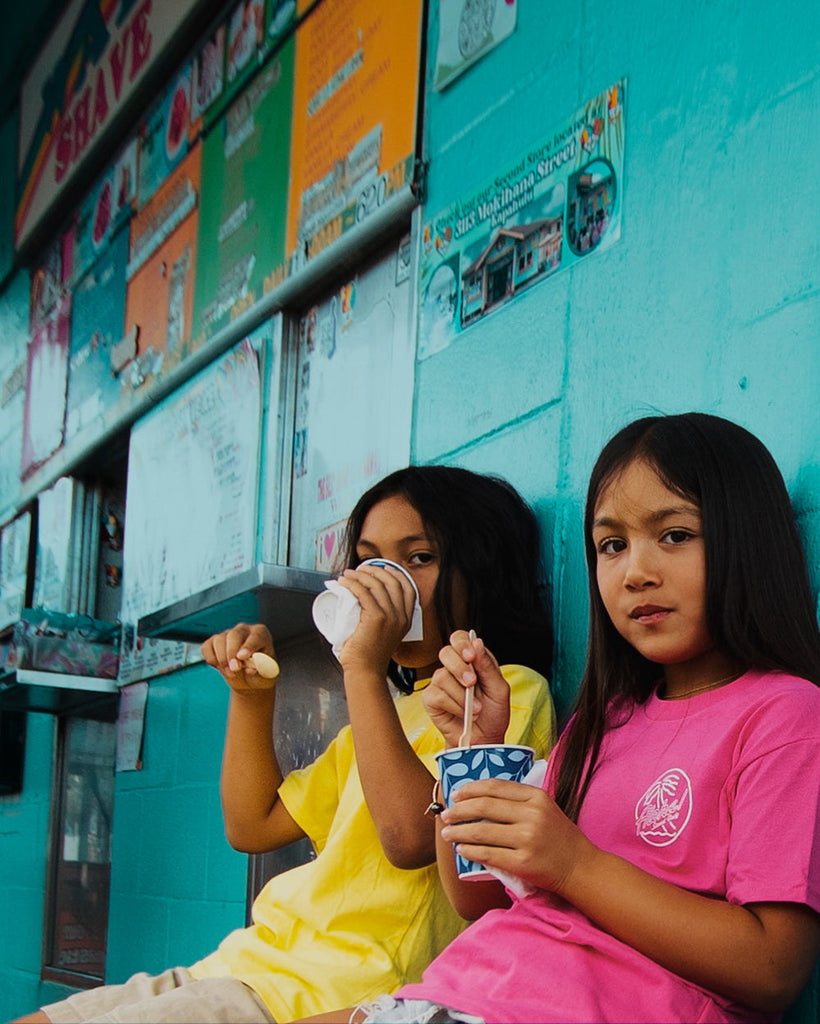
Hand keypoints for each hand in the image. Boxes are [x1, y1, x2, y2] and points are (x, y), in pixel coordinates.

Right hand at [200, 622, 276, 691]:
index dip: (248, 646)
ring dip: (222, 659)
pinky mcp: (214, 642)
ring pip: (219, 640)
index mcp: (261, 634)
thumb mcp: (267, 674)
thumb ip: (261, 669)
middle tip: (234, 669)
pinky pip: (207, 647)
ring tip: (231, 673)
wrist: (249, 679)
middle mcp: (244, 630)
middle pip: (234, 635)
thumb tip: (250, 669)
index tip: (242, 657)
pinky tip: (219, 667)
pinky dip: (211, 659)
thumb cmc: (261, 673)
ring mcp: (228, 634)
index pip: (256, 636)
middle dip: (232, 653)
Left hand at [335, 563, 414, 675]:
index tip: (382, 568)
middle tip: (360, 570)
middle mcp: (401, 616)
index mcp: (406, 619)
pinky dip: (352, 583)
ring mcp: (390, 617)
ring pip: (377, 584)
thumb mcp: (385, 634)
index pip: (408, 588)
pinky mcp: (376, 618)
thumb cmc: (369, 655)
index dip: (395, 573)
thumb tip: (366, 599)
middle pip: (392, 582)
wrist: (365, 671)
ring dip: (360, 575)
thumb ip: (385, 620)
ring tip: (348, 575)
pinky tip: (344, 582)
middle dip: (375, 570)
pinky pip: (364, 592)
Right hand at [423, 631, 509, 746]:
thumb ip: (488, 666)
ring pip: (442, 676)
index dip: (462, 643)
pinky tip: (464, 713)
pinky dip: (454, 705)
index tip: (471, 656)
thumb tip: (477, 643)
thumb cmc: (493, 714)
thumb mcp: (499, 689)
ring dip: (462, 695)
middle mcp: (454, 669)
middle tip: (472, 683)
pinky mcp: (431, 699)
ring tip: (476, 708)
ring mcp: (440, 683)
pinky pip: (438, 695)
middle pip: (446, 652)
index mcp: (471, 661)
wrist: (485, 740)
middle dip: (460, 667)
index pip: (459, 639)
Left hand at [439, 777, 593, 894]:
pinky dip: (470, 850)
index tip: (456, 794)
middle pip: (484, 806)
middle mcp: (532, 815)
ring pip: (482, 831)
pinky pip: (488, 854)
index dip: (471, 789)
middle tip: (446, 814)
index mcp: (536, 796)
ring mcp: (527, 839)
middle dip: (459, 810)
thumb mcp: (543, 808)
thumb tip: (477, 798)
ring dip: (459, 831)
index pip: (495, 787)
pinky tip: (461, 849)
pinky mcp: (523, 863)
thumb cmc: (558, 836)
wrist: (580, 868)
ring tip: (446, 833)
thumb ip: (517, 801)